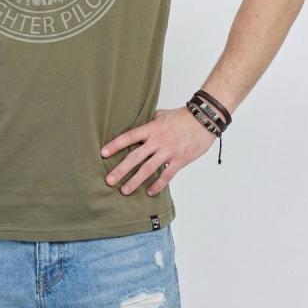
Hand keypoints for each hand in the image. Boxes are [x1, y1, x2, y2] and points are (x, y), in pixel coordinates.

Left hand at [100, 106, 216, 195]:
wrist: (204, 120)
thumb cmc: (182, 116)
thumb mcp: (161, 115)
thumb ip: (149, 122)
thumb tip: (138, 126)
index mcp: (151, 128)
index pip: (129, 137)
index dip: (115, 145)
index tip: (103, 153)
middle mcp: (157, 141)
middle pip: (135, 157)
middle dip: (121, 170)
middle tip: (109, 180)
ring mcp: (168, 151)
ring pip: (148, 169)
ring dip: (135, 181)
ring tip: (124, 190)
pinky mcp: (180, 160)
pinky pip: (166, 175)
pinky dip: (157, 185)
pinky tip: (149, 192)